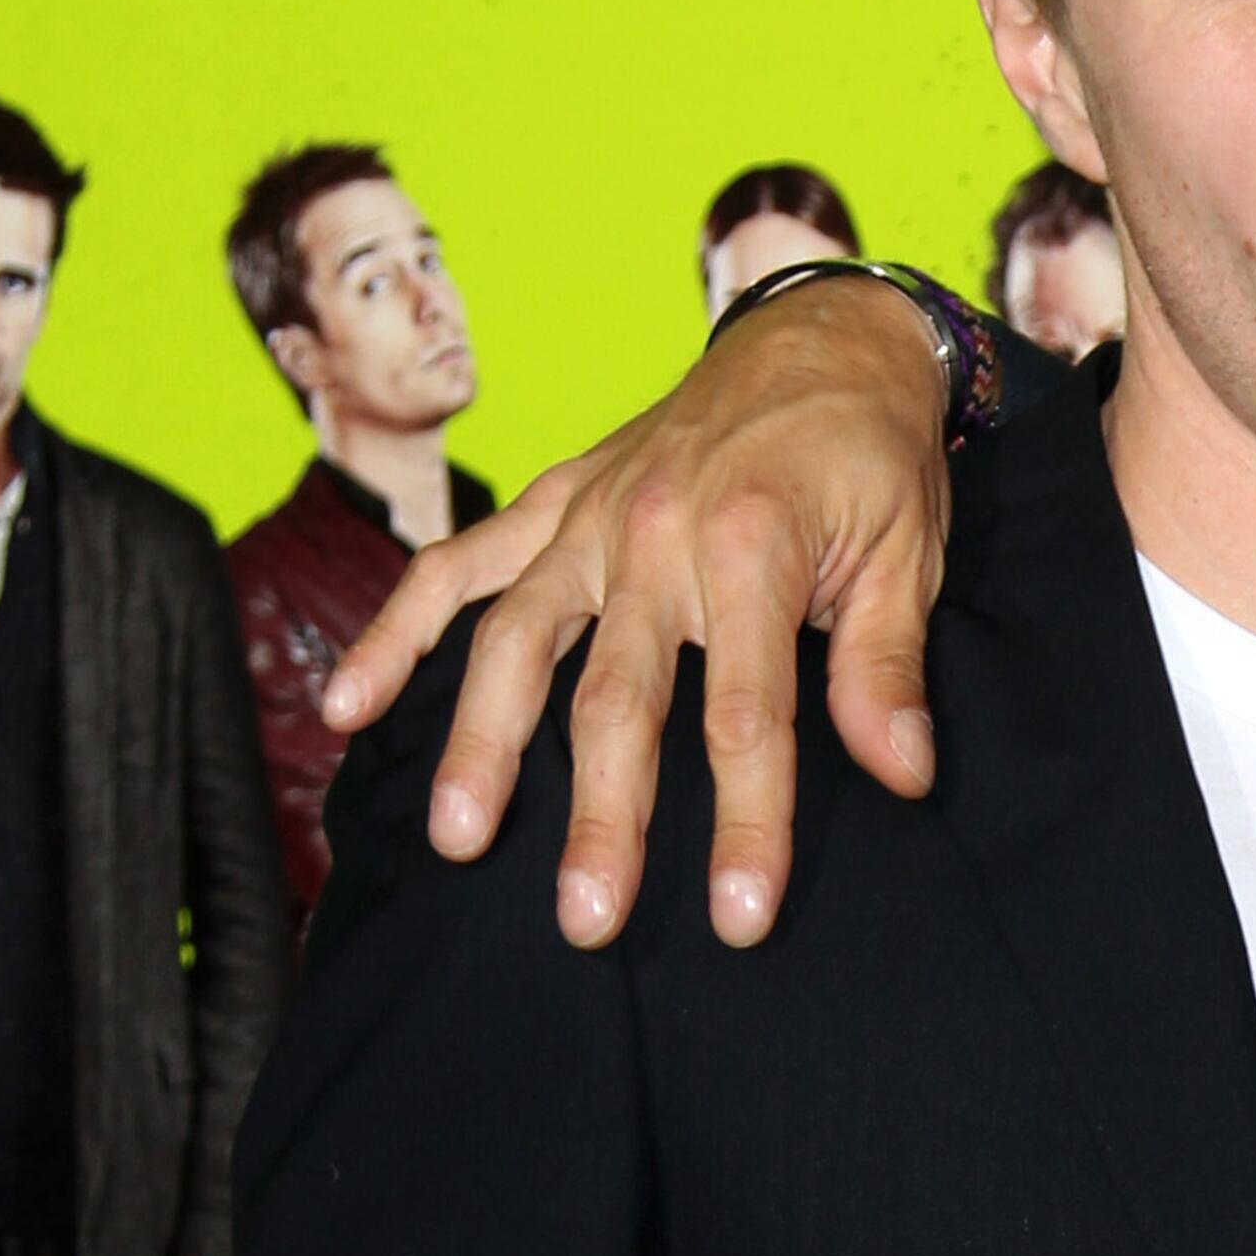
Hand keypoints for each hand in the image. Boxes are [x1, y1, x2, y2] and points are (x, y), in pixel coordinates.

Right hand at [316, 273, 956, 950]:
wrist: (821, 336)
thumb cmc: (870, 456)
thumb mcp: (906, 555)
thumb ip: (886, 667)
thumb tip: (904, 776)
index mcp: (753, 548)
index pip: (747, 716)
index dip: (745, 823)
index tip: (740, 917)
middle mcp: (653, 533)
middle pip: (615, 699)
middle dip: (601, 817)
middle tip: (588, 919)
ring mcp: (587, 519)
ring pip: (514, 642)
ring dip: (480, 744)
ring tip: (460, 839)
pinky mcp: (551, 505)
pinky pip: (454, 569)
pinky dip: (396, 634)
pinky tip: (349, 708)